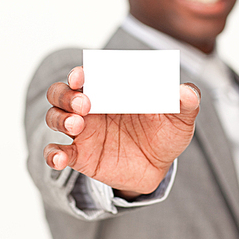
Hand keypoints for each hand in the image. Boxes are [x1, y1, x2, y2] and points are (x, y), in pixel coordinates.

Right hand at [44, 67, 199, 196]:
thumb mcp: (180, 117)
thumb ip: (186, 102)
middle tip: (84, 103)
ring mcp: (82, 130)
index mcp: (111, 88)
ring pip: (55, 117)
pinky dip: (52, 154)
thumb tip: (186, 92)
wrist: (160, 165)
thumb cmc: (166, 131)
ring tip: (76, 125)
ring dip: (59, 118)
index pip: (88, 73)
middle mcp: (90, 105)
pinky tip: (60, 157)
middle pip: (61, 92)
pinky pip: (56, 152)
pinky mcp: (79, 155)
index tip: (82, 76)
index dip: (81, 72)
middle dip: (66, 94)